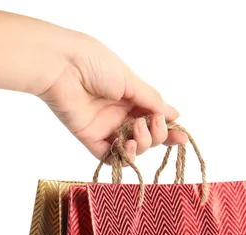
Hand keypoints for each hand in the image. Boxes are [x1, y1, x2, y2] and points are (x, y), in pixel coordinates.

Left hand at [37, 33, 186, 163]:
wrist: (64, 68)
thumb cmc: (95, 65)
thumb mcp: (131, 81)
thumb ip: (152, 101)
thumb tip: (174, 114)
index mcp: (130, 98)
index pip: (154, 119)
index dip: (168, 130)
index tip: (181, 136)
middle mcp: (119, 115)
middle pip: (147, 137)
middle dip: (157, 134)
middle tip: (153, 122)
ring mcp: (106, 128)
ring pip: (133, 149)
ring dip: (143, 144)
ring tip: (137, 129)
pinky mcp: (90, 139)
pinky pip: (111, 158)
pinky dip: (124, 157)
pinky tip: (129, 147)